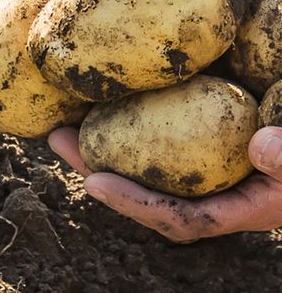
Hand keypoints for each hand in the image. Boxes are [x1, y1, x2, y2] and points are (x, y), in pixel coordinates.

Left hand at [48, 125, 281, 242]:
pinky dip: (124, 121)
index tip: (93, 183)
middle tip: (57, 140)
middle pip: (145, 191)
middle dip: (96, 170)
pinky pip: (154, 134)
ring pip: (142, 163)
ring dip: (99, 144)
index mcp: (239, 206)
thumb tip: (260, 146)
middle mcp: (211, 190)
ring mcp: (200, 166)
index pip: (181, 218)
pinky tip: (95, 99)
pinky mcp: (195, 137)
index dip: (136, 204)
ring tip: (60, 123)